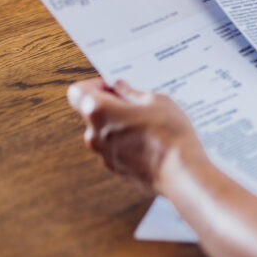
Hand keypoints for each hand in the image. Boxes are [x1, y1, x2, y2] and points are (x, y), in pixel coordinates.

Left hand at [67, 78, 202, 191]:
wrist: (179, 171)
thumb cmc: (168, 134)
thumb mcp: (157, 100)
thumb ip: (132, 92)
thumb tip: (121, 88)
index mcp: (99, 110)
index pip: (78, 91)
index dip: (95, 85)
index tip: (114, 86)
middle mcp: (94, 133)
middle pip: (92, 112)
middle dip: (111, 104)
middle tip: (137, 102)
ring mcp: (103, 153)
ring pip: (104, 130)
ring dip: (120, 123)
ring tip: (149, 122)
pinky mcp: (115, 167)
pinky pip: (115, 147)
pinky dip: (127, 140)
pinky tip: (150, 139)